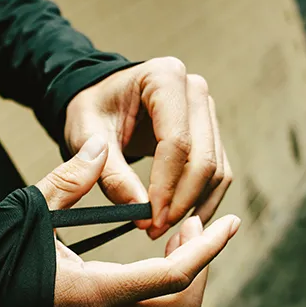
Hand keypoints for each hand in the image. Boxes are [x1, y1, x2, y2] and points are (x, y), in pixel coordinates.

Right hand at [35, 135, 240, 306]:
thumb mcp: (24, 214)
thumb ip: (67, 181)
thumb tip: (97, 148)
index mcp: (92, 294)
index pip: (175, 276)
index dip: (209, 248)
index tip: (229, 223)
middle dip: (201, 265)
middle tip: (194, 224)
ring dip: (179, 280)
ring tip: (170, 237)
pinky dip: (155, 291)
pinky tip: (142, 262)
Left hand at [64, 57, 232, 239]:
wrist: (102, 101)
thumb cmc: (93, 111)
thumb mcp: (86, 136)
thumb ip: (110, 172)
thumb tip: (140, 211)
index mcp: (163, 78)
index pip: (176, 141)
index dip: (166, 186)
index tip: (150, 219)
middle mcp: (194, 90)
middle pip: (203, 158)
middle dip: (181, 201)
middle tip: (155, 229)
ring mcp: (207, 111)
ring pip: (216, 170)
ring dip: (193, 205)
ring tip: (161, 227)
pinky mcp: (212, 133)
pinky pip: (219, 173)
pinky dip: (203, 201)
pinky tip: (181, 221)